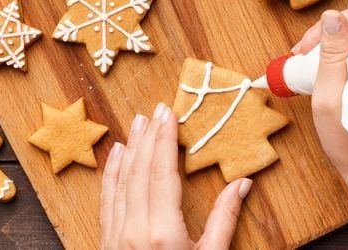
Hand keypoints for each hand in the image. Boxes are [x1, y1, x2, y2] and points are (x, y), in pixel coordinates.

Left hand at [100, 103, 252, 249]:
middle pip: (140, 171)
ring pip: (121, 181)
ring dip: (130, 148)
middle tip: (157, 109)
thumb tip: (242, 184)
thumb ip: (224, 221)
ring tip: (139, 122)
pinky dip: (111, 172)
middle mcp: (135, 229)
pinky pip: (106, 199)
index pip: (163, 173)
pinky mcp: (105, 239)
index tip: (169, 115)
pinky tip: (116, 153)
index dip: (165, 140)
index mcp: (164, 233)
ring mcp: (116, 235)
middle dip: (149, 136)